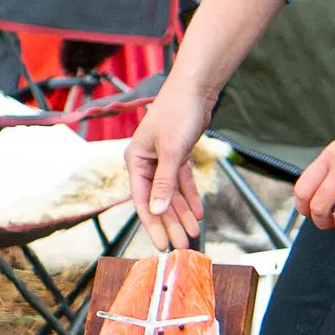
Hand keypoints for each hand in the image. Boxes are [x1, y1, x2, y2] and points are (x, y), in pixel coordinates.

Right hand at [127, 79, 211, 249]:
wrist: (195, 89)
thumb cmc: (178, 113)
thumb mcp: (172, 152)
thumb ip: (165, 183)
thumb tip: (158, 211)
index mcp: (136, 161)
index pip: (143, 200)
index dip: (153, 224)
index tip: (160, 245)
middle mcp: (146, 162)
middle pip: (159, 200)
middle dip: (171, 223)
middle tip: (181, 245)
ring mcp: (162, 159)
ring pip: (171, 193)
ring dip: (182, 213)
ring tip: (193, 233)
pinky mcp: (177, 155)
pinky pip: (182, 182)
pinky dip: (190, 196)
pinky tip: (198, 213)